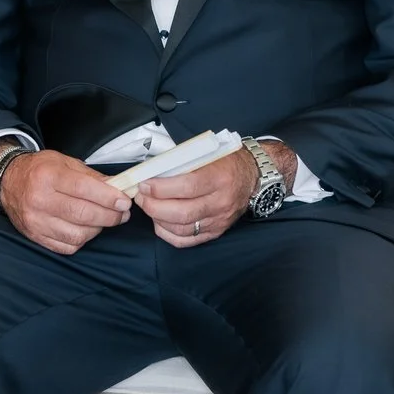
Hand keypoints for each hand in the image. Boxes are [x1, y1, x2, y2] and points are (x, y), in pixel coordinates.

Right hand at [0, 147, 131, 254]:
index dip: (109, 198)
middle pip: (83, 214)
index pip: (84, 189)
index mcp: (48, 176)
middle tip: (122, 214)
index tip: (124, 201)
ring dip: (97, 229)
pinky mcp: (36, 237)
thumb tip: (118, 188)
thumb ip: (92, 177)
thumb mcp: (64, 162)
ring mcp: (36, 221)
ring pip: (78, 234)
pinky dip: (82, 239)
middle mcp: (39, 200)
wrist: (8, 182)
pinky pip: (67, 246)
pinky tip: (85, 229)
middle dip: (110, 216)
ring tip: (103, 220)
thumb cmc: (40, 170)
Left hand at [134, 143, 279, 248]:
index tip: (144, 184)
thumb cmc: (226, 162)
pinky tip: (159, 223)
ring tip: (148, 207)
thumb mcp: (208, 153)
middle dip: (154, 206)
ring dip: (158, 220)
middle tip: (141, 197)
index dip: (161, 188)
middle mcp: (221, 202)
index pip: (187, 187)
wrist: (252, 177)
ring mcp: (219, 220)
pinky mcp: (216, 232)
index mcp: (219, 177)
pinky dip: (168, 234)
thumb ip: (182, 161)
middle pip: (182, 212)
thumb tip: (151, 169)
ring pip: (182, 229)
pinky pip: (187, 240)